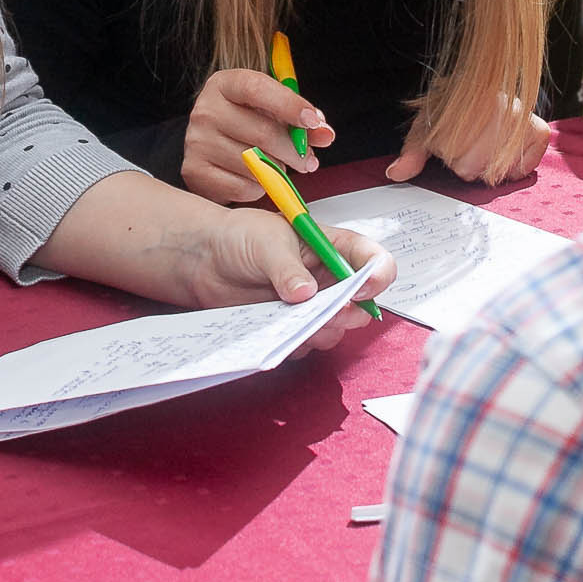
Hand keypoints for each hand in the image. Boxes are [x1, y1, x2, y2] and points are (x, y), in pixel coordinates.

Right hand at [180, 68, 333, 201]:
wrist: (210, 146)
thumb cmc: (246, 123)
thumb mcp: (272, 111)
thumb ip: (301, 120)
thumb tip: (325, 134)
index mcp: (224, 84)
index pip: (257, 88)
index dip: (289, 105)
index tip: (313, 121)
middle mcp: (205, 110)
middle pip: (262, 132)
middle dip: (294, 150)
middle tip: (308, 160)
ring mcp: (196, 141)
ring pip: (255, 163)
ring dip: (277, 170)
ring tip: (278, 167)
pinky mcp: (195, 171)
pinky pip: (242, 186)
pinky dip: (259, 187)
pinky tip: (258, 178)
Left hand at [181, 209, 391, 352]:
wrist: (205, 259)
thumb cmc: (239, 237)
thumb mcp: (265, 242)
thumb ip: (287, 268)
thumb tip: (305, 294)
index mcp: (332, 247)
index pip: (372, 260)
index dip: (377, 275)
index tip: (362, 289)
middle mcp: (327, 279)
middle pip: (359, 303)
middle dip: (350, 313)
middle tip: (332, 314)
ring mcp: (310, 305)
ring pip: (334, 329)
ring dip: (323, 331)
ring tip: (298, 324)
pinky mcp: (290, 326)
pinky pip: (304, 344)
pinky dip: (296, 343)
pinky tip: (277, 333)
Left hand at [387, 96, 552, 184]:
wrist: (479, 88)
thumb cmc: (450, 110)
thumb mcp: (426, 126)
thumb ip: (412, 151)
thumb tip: (396, 173)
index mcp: (470, 105)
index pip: (454, 157)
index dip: (449, 155)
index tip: (450, 140)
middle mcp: (501, 107)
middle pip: (473, 168)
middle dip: (465, 163)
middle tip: (467, 144)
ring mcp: (522, 118)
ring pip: (495, 172)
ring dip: (487, 168)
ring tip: (485, 147)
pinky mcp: (538, 131)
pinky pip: (523, 168)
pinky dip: (513, 169)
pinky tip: (504, 154)